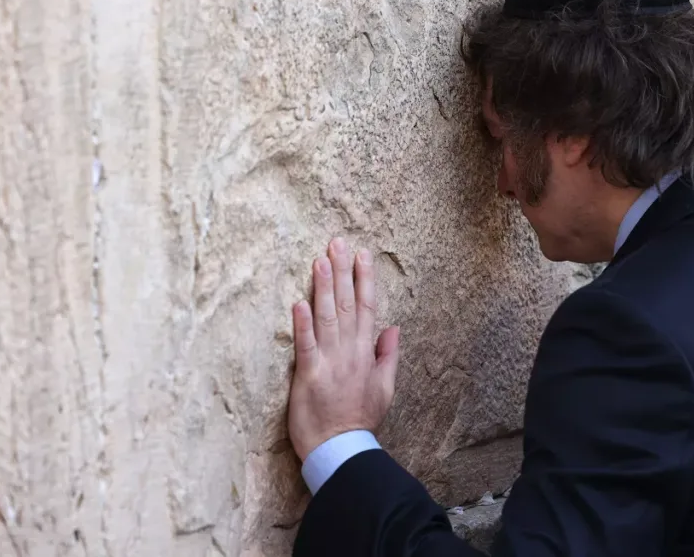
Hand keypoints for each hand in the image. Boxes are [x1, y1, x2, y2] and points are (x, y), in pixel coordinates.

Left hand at [287, 237, 400, 460]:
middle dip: (343, 271)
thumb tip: (393, 328)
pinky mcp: (308, 375)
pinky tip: (300, 302)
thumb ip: (388, 355)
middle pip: (346, 304)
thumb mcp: (385, 388)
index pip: (367, 308)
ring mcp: (329, 362)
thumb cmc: (360, 419)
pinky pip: (306, 345)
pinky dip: (303, 324)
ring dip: (323, 287)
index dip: (365, 280)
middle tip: (338, 242)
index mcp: (366, 352)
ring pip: (327, 317)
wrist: (342, 450)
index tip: (363, 254)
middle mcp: (349, 351)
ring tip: (320, 260)